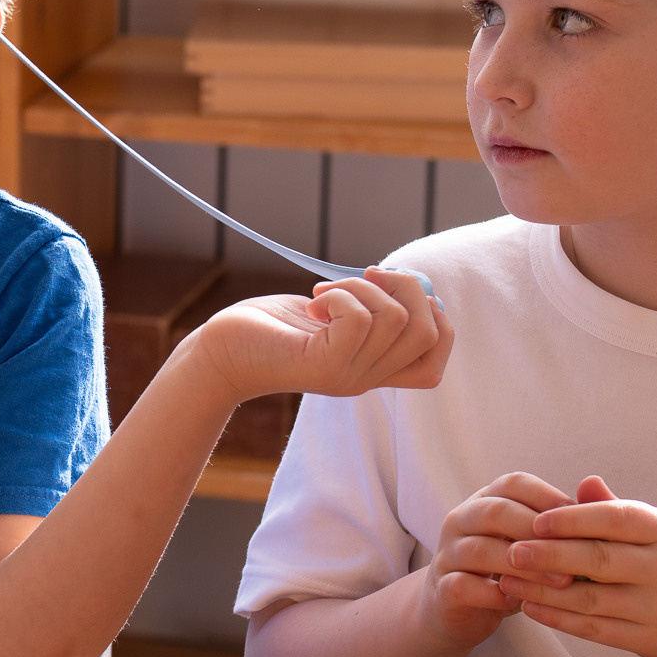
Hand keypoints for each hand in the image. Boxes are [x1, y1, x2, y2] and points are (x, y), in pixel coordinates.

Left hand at [180, 269, 452, 405]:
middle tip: (364, 277)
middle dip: (405, 286)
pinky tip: (314, 303)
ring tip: (326, 293)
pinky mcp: (323, 365)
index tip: (394, 292)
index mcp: (373, 369)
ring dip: (361, 287)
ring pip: (396, 318)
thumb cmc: (271, 328)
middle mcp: (366, 378)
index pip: (436, 359)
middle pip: (428, 330)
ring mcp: (347, 375)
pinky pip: (360, 319)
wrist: (220, 354)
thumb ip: (371, 307)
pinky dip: (340, 295)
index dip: (435, 319)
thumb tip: (408, 280)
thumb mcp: (332, 315)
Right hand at [423, 471, 576, 649]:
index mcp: (485, 501)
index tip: (583, 520)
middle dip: (537, 531)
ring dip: (523, 566)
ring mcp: (447, 554)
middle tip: (576, 555)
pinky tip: (518, 602)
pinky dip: (492, 594)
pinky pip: (462, 586)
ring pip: (479, 549)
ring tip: (559, 583)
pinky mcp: (441, 589)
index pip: (514, 484)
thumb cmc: (508, 570)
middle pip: (494, 511)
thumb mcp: (532, 543)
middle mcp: (461, 521)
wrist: (458, 609)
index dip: (548, 497)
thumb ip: (559, 522)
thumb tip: (599, 491)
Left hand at [496, 475, 656, 656]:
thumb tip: (585, 483)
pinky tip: (531, 607)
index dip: (575, 519)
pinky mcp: (651, 641)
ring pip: (591, 599)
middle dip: (550, 555)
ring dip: (544, 590)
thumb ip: (620, 510)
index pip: (619, 519)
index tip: (536, 520)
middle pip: (600, 561)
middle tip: (511, 551)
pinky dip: (559, 618)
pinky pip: (596, 629)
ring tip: (508, 580)